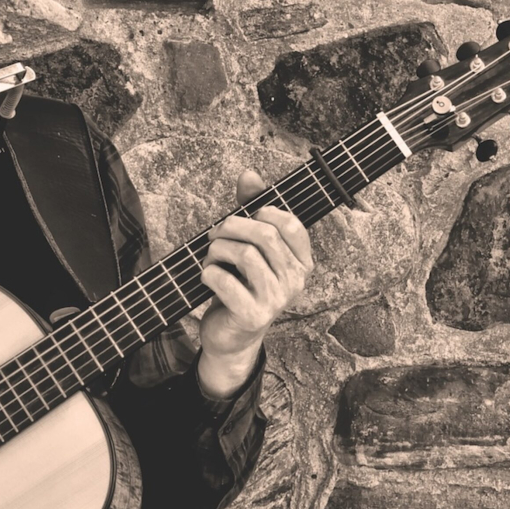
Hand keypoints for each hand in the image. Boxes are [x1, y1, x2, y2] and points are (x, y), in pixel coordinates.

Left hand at [198, 170, 312, 396]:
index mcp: (302, 262)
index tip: (246, 217)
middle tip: (214, 236)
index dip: (264, 212)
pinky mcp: (253, 315)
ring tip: (210, 257)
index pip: (291, 225)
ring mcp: (276, 300)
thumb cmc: (240, 284)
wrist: (231, 334)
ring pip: (244, 254)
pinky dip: (208, 273)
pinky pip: (225, 281)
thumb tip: (249, 174)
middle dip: (230, 227)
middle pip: (264, 235)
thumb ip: (251, 210)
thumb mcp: (248, 246)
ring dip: (217, 250)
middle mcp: (296, 281)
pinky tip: (207, 278)